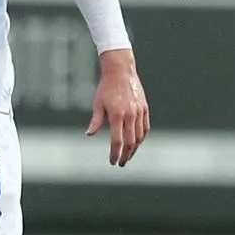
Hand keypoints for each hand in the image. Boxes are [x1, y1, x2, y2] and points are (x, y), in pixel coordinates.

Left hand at [88, 48, 149, 166]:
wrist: (121, 71)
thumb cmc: (106, 88)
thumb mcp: (98, 104)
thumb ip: (95, 121)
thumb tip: (89, 135)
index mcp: (117, 115)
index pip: (117, 141)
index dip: (114, 153)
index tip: (112, 162)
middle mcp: (130, 115)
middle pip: (131, 142)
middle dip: (125, 155)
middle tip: (121, 163)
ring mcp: (139, 112)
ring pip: (140, 137)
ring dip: (134, 149)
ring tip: (128, 155)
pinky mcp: (145, 108)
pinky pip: (145, 127)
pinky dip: (142, 138)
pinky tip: (137, 143)